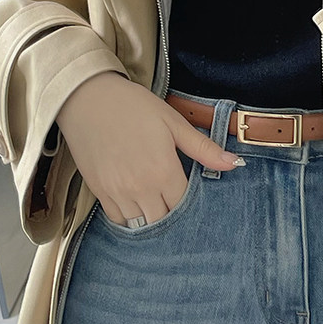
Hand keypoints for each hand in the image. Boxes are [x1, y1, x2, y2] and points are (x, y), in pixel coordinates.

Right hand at [55, 72, 243, 225]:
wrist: (88, 98)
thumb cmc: (133, 106)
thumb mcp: (173, 122)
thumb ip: (203, 148)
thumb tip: (234, 163)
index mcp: (163, 171)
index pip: (184, 206)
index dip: (191, 204)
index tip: (191, 194)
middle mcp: (140, 188)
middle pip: (164, 221)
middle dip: (172, 214)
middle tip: (176, 200)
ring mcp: (117, 193)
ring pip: (141, 225)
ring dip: (152, 218)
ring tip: (158, 203)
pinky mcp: (99, 192)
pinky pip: (119, 220)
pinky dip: (130, 218)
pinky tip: (137, 203)